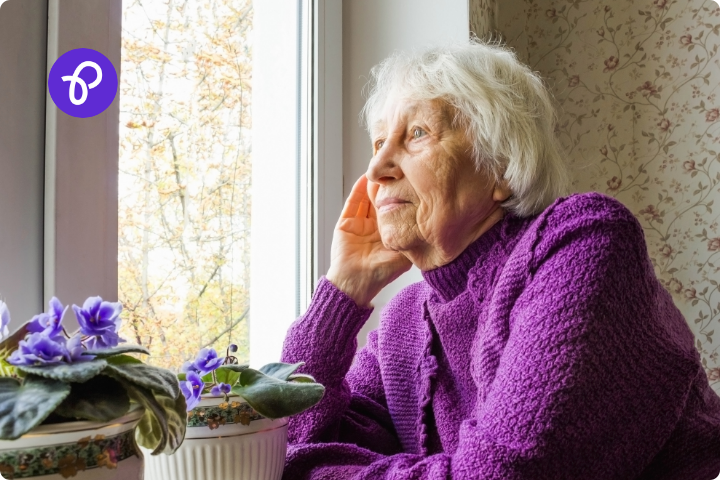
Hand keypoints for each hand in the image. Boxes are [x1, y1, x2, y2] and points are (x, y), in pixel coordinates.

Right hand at [326, 175, 411, 307]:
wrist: (355, 283)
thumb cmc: (380, 274)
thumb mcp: (404, 256)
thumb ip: (413, 241)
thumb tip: (429, 226)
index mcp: (389, 233)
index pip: (397, 209)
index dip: (403, 196)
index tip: (411, 182)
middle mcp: (375, 226)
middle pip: (382, 201)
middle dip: (389, 186)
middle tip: (397, 170)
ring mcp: (360, 223)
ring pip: (368, 199)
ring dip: (374, 185)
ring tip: (382, 171)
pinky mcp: (346, 222)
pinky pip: (353, 203)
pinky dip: (358, 190)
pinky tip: (365, 179)